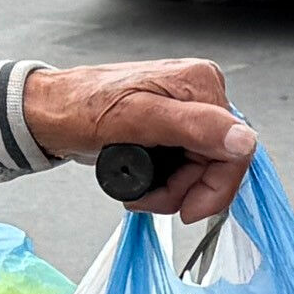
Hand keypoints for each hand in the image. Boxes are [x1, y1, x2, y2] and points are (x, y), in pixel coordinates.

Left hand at [25, 55, 253, 221]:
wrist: (49, 114)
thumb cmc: (78, 109)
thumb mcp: (136, 118)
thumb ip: (193, 127)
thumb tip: (244, 140)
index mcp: (200, 84)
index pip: (237, 149)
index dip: (214, 188)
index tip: (184, 209)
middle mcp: (199, 93)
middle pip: (219, 163)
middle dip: (186, 191)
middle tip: (149, 198)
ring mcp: (187, 110)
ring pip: (203, 169)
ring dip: (173, 191)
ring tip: (139, 191)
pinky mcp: (173, 126)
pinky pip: (187, 165)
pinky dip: (167, 182)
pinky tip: (143, 181)